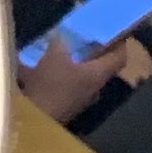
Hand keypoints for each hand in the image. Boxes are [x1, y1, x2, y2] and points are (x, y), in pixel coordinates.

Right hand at [21, 32, 138, 124]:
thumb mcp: (54, 55)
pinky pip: (62, 85)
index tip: (114, 32)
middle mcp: (94, 88)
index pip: (120, 57)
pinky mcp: (64, 105)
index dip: (120, 43)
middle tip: (79, 38)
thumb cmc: (52, 84)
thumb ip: (60, 42)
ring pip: (79, 76)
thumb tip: (62, 34)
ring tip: (50, 50)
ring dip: (68, 63)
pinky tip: (31, 68)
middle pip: (98, 66)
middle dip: (89, 52)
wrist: (36, 120)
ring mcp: (80, 99)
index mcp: (98, 74)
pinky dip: (52, 75)